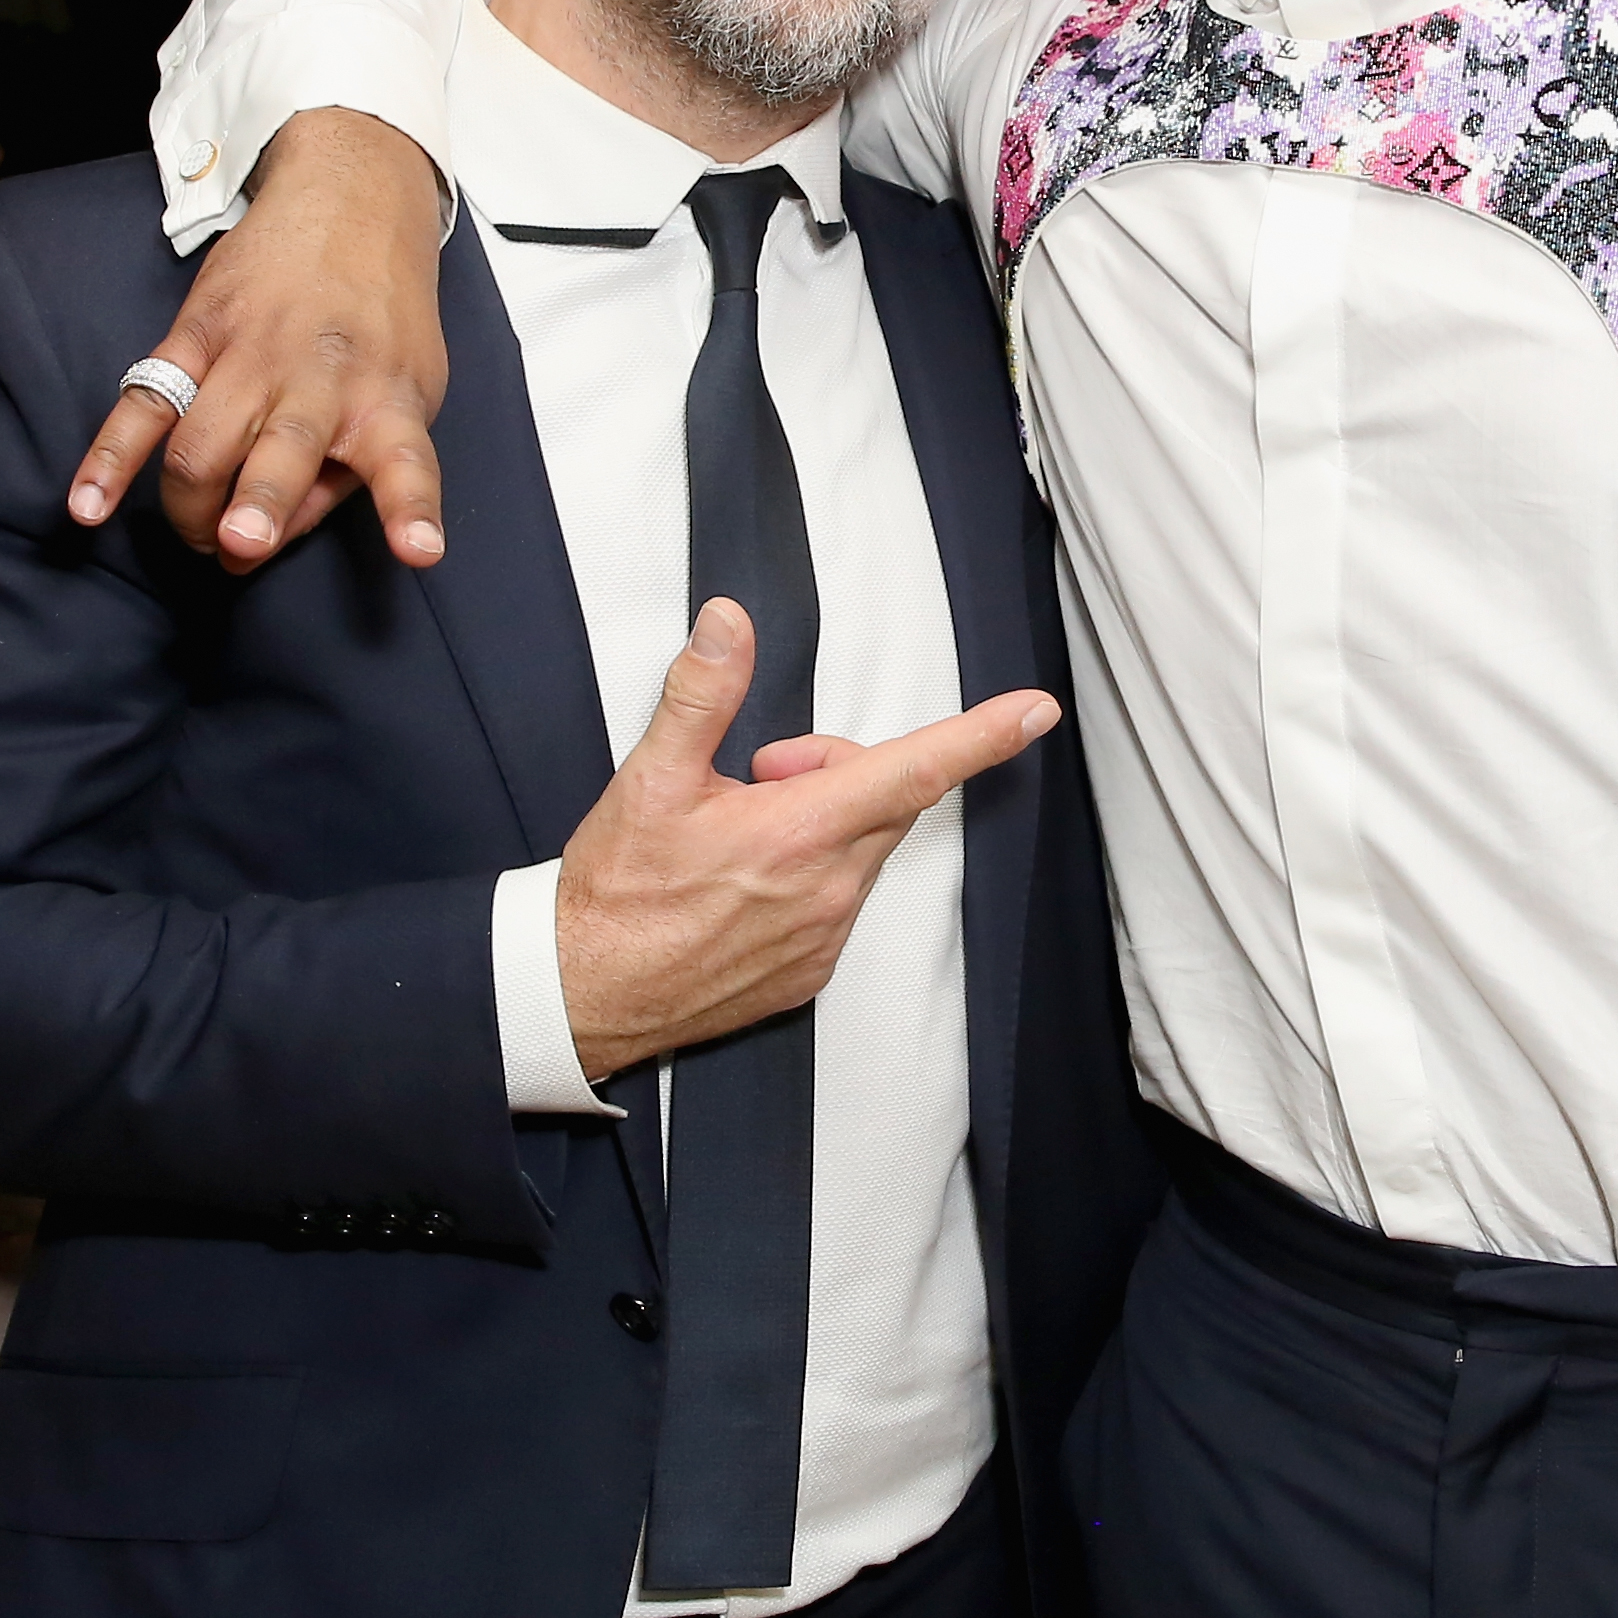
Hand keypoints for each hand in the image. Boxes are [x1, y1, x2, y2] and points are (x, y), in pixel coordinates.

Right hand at [64, 111, 451, 572]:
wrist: (351, 198)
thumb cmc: (384, 314)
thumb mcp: (407, 388)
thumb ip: (353, 469)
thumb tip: (276, 539)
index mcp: (387, 400)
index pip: (405, 463)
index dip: (409, 509)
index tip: (418, 551)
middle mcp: (321, 380)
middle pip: (277, 458)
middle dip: (253, 514)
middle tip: (236, 547)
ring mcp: (253, 354)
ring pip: (202, 445)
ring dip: (189, 504)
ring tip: (198, 537)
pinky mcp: (197, 334)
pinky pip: (143, 404)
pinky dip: (109, 459)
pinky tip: (87, 507)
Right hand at [555, 600, 1058, 1076]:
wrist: (584, 994)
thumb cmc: (615, 892)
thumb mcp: (650, 778)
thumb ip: (702, 693)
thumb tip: (728, 624)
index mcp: (799, 833)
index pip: (915, 771)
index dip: (981, 737)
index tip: (1033, 712)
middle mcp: (828, 890)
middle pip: (882, 799)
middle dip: (837, 769)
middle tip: (760, 773)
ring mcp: (824, 937)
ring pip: (859, 850)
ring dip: (819, 824)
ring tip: (738, 837)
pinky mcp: (811, 972)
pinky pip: (838, 901)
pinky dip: (808, 875)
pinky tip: (742, 886)